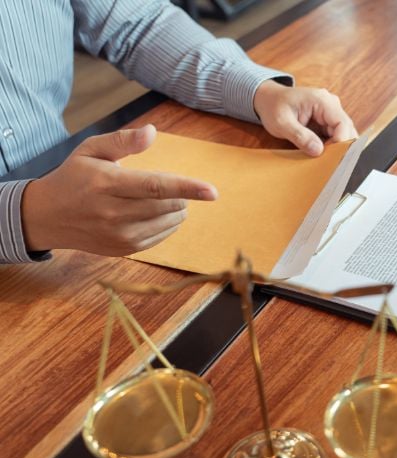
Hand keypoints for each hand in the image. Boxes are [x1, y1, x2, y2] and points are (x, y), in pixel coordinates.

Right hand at [21, 125, 217, 256]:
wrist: (47, 217)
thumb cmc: (74, 177)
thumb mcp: (91, 150)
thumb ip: (123, 141)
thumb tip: (152, 132)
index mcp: (107, 184)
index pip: (155, 187)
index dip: (187, 188)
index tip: (212, 191)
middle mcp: (113, 213)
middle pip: (167, 206)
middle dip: (181, 195)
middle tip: (173, 187)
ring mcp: (119, 235)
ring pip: (168, 223)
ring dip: (176, 209)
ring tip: (161, 199)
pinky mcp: (124, 249)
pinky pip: (161, 236)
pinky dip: (167, 223)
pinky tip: (154, 213)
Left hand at [254, 81, 357, 156]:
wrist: (268, 99)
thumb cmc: (273, 106)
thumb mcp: (281, 123)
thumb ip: (300, 136)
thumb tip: (318, 151)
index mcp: (322, 100)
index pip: (342, 123)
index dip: (341, 142)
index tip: (333, 158)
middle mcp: (331, 105)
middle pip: (346, 129)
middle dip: (341, 147)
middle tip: (330, 163)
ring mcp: (330, 113)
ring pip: (343, 134)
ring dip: (336, 148)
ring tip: (326, 161)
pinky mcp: (327, 121)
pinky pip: (335, 136)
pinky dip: (331, 147)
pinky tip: (323, 155)